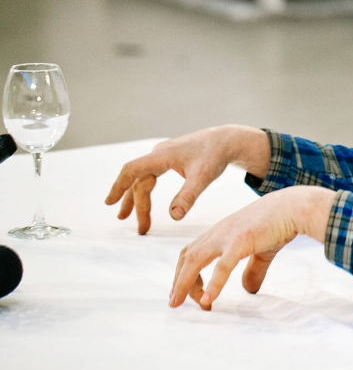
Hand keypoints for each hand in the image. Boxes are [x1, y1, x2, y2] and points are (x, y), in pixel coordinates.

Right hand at [105, 125, 270, 233]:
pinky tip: (144, 201)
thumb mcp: (203, 177)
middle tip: (142, 229)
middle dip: (138, 205)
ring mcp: (163, 155)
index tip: (109, 202)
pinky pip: (151, 176)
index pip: (132, 170)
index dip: (119, 186)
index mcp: (162, 155)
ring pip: (144, 179)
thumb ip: (188, 196)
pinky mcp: (169, 159)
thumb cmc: (215, 156)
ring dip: (138, 199)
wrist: (226, 140)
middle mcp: (159, 153)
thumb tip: (174, 216)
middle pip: (140, 181)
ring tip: (128, 218)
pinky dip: (146, 190)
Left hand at [170, 185, 335, 309]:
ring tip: (180, 303)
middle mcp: (219, 232)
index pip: (192, 251)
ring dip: (185, 283)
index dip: (184, 272)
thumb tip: (247, 289)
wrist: (296, 206)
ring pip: (195, 260)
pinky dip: (212, 284)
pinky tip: (207, 300)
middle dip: (179, 280)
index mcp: (222, 231)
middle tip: (177, 302)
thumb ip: (253, 269)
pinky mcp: (241, 241)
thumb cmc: (280, 223)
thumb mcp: (262, 249)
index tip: (186, 293)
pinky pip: (222, 266)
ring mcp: (228, 236)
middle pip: (187, 256)